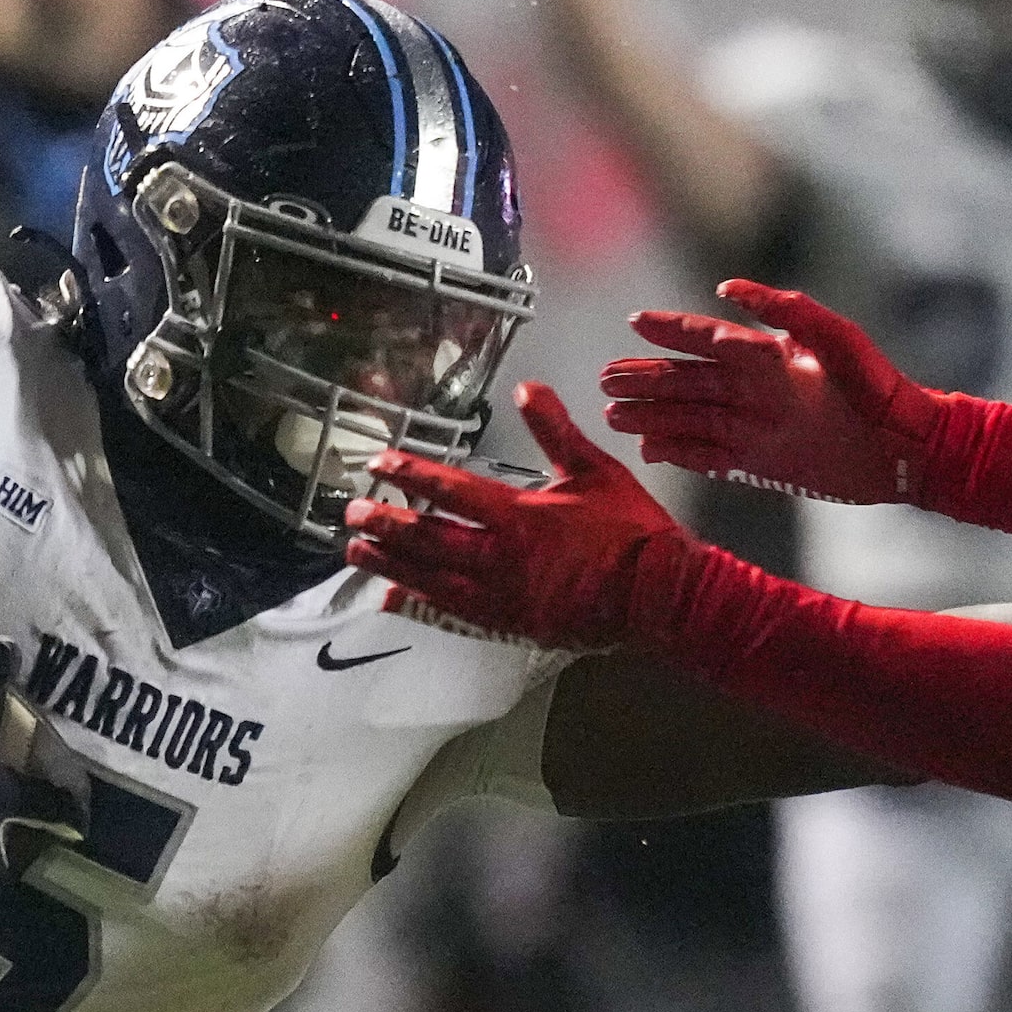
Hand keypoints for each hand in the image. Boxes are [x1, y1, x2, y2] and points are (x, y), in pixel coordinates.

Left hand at [344, 382, 691, 648]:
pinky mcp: (509, 623)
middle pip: (428, 539)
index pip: (450, 490)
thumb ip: (556, 430)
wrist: (660, 595)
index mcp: (519, 516)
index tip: (379, 463)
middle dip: (385, 523)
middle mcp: (500, 558)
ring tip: (357, 549)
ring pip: (431, 578)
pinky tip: (395, 595)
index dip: (410, 473)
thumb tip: (528, 388)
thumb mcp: (595, 470)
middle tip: (351, 511)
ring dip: (391, 562)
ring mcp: (501, 596)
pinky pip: (452, 612)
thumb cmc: (630, 531)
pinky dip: (419, 602)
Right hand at [597, 279, 943, 505]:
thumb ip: (785, 310)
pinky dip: (679, 454)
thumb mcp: (836, 338)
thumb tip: (728, 288)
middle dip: (646, 377)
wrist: (906, 447)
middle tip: (604, 377)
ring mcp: (757, 427)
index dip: (672, 330)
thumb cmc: (879, 386)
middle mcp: (756, 390)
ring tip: (612, 415)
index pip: (709, 340)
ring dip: (651, 416)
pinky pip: (709, 456)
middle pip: (688, 381)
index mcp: (770, 356)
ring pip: (690, 419)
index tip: (635, 321)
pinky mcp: (763, 462)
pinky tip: (649, 450)